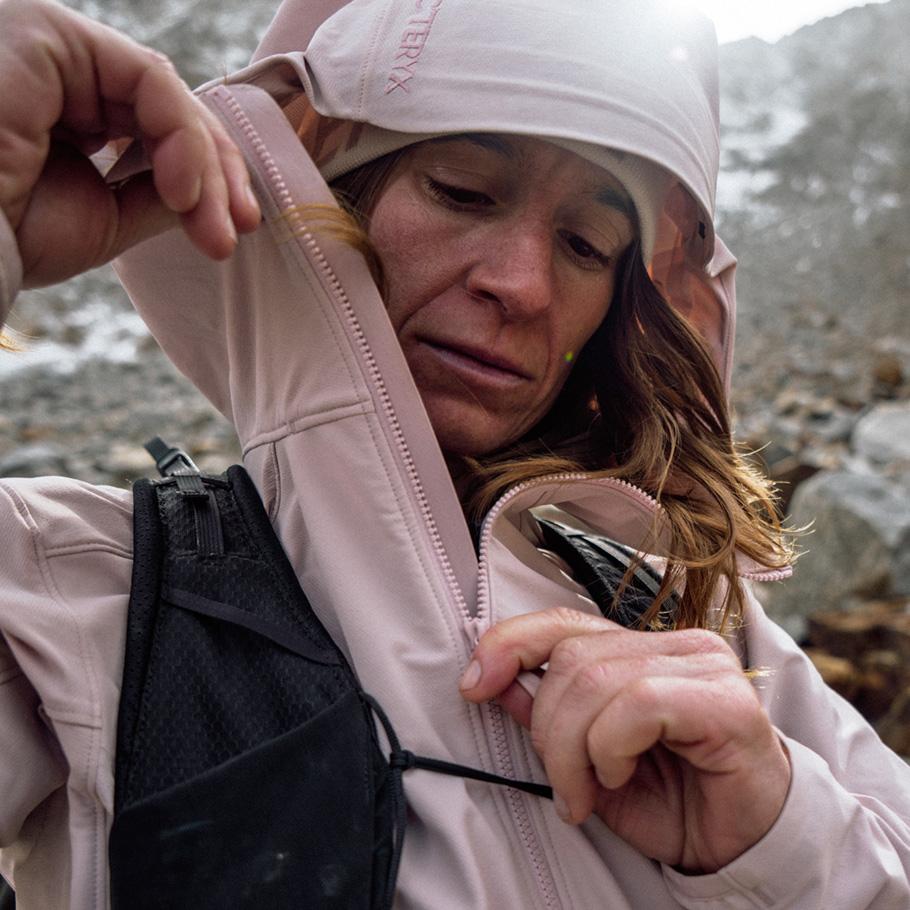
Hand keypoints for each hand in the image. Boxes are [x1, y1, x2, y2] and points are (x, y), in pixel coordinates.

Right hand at [0, 0, 259, 288]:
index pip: (153, 129)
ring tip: (213, 226)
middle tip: (236, 231)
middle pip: (166, 110)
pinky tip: (183, 191)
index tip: (234, 232)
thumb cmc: (7, 240)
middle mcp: (53, 73)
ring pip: (165, 96)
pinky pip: (149, 80)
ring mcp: (48, 49)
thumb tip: (215, 191)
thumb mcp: (103, 219)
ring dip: (206, 166)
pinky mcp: (46, 34)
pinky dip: (182, 138)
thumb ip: (158, 193)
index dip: (207, 179)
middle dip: (216, 175)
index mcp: (59, 111)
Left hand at [460, 608, 790, 872]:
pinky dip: (609, 748)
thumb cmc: (671, 798)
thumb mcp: (589, 759)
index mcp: (642, 646)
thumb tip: (492, 680)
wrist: (743, 846)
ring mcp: (703, 665)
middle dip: (548, 730)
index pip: (562, 621)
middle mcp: (675, 643)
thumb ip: (549, 714)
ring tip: (587, 792)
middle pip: (571, 657)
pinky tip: (619, 777)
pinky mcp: (724, 699)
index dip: (508, 644)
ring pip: (596, 680)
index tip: (474, 685)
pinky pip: (636, 704)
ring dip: (574, 751)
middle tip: (565, 785)